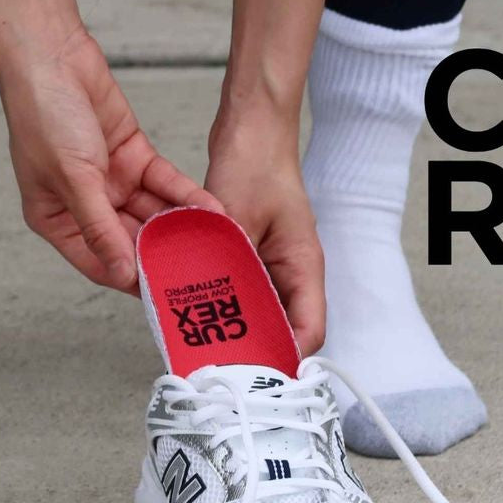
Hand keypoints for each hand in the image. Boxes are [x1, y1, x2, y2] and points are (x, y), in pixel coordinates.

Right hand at [0, 27, 220, 292]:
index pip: (98, 262)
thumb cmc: (43, 116)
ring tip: (211, 242)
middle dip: (162, 252)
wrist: (52, 57)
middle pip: (130, 240)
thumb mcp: (72, 178)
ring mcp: (111, 181)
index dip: (131, 278)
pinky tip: (209, 207)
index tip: (164, 295)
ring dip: (179, 224)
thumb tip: (121, 273)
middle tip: (198, 271)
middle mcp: (85, 204)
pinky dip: (184, 194)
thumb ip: (100, 227)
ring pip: (152, 213)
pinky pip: (164, 183)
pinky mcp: (133, 156)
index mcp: (56, 219)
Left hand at [205, 112, 325, 354]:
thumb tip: (217, 308)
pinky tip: (193, 312)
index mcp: (304, 265)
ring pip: (257, 311)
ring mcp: (270, 262)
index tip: (254, 376)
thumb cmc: (256, 163)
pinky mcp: (249, 253)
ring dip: (235, 328)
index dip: (285, 358)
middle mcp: (291, 270)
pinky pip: (237, 288)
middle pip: (282, 328)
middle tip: (220, 371)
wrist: (251, 127)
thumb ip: (230, 264)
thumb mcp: (237, 219)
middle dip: (255, 351)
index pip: (309, 330)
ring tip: (203, 350)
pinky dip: (221, 302)